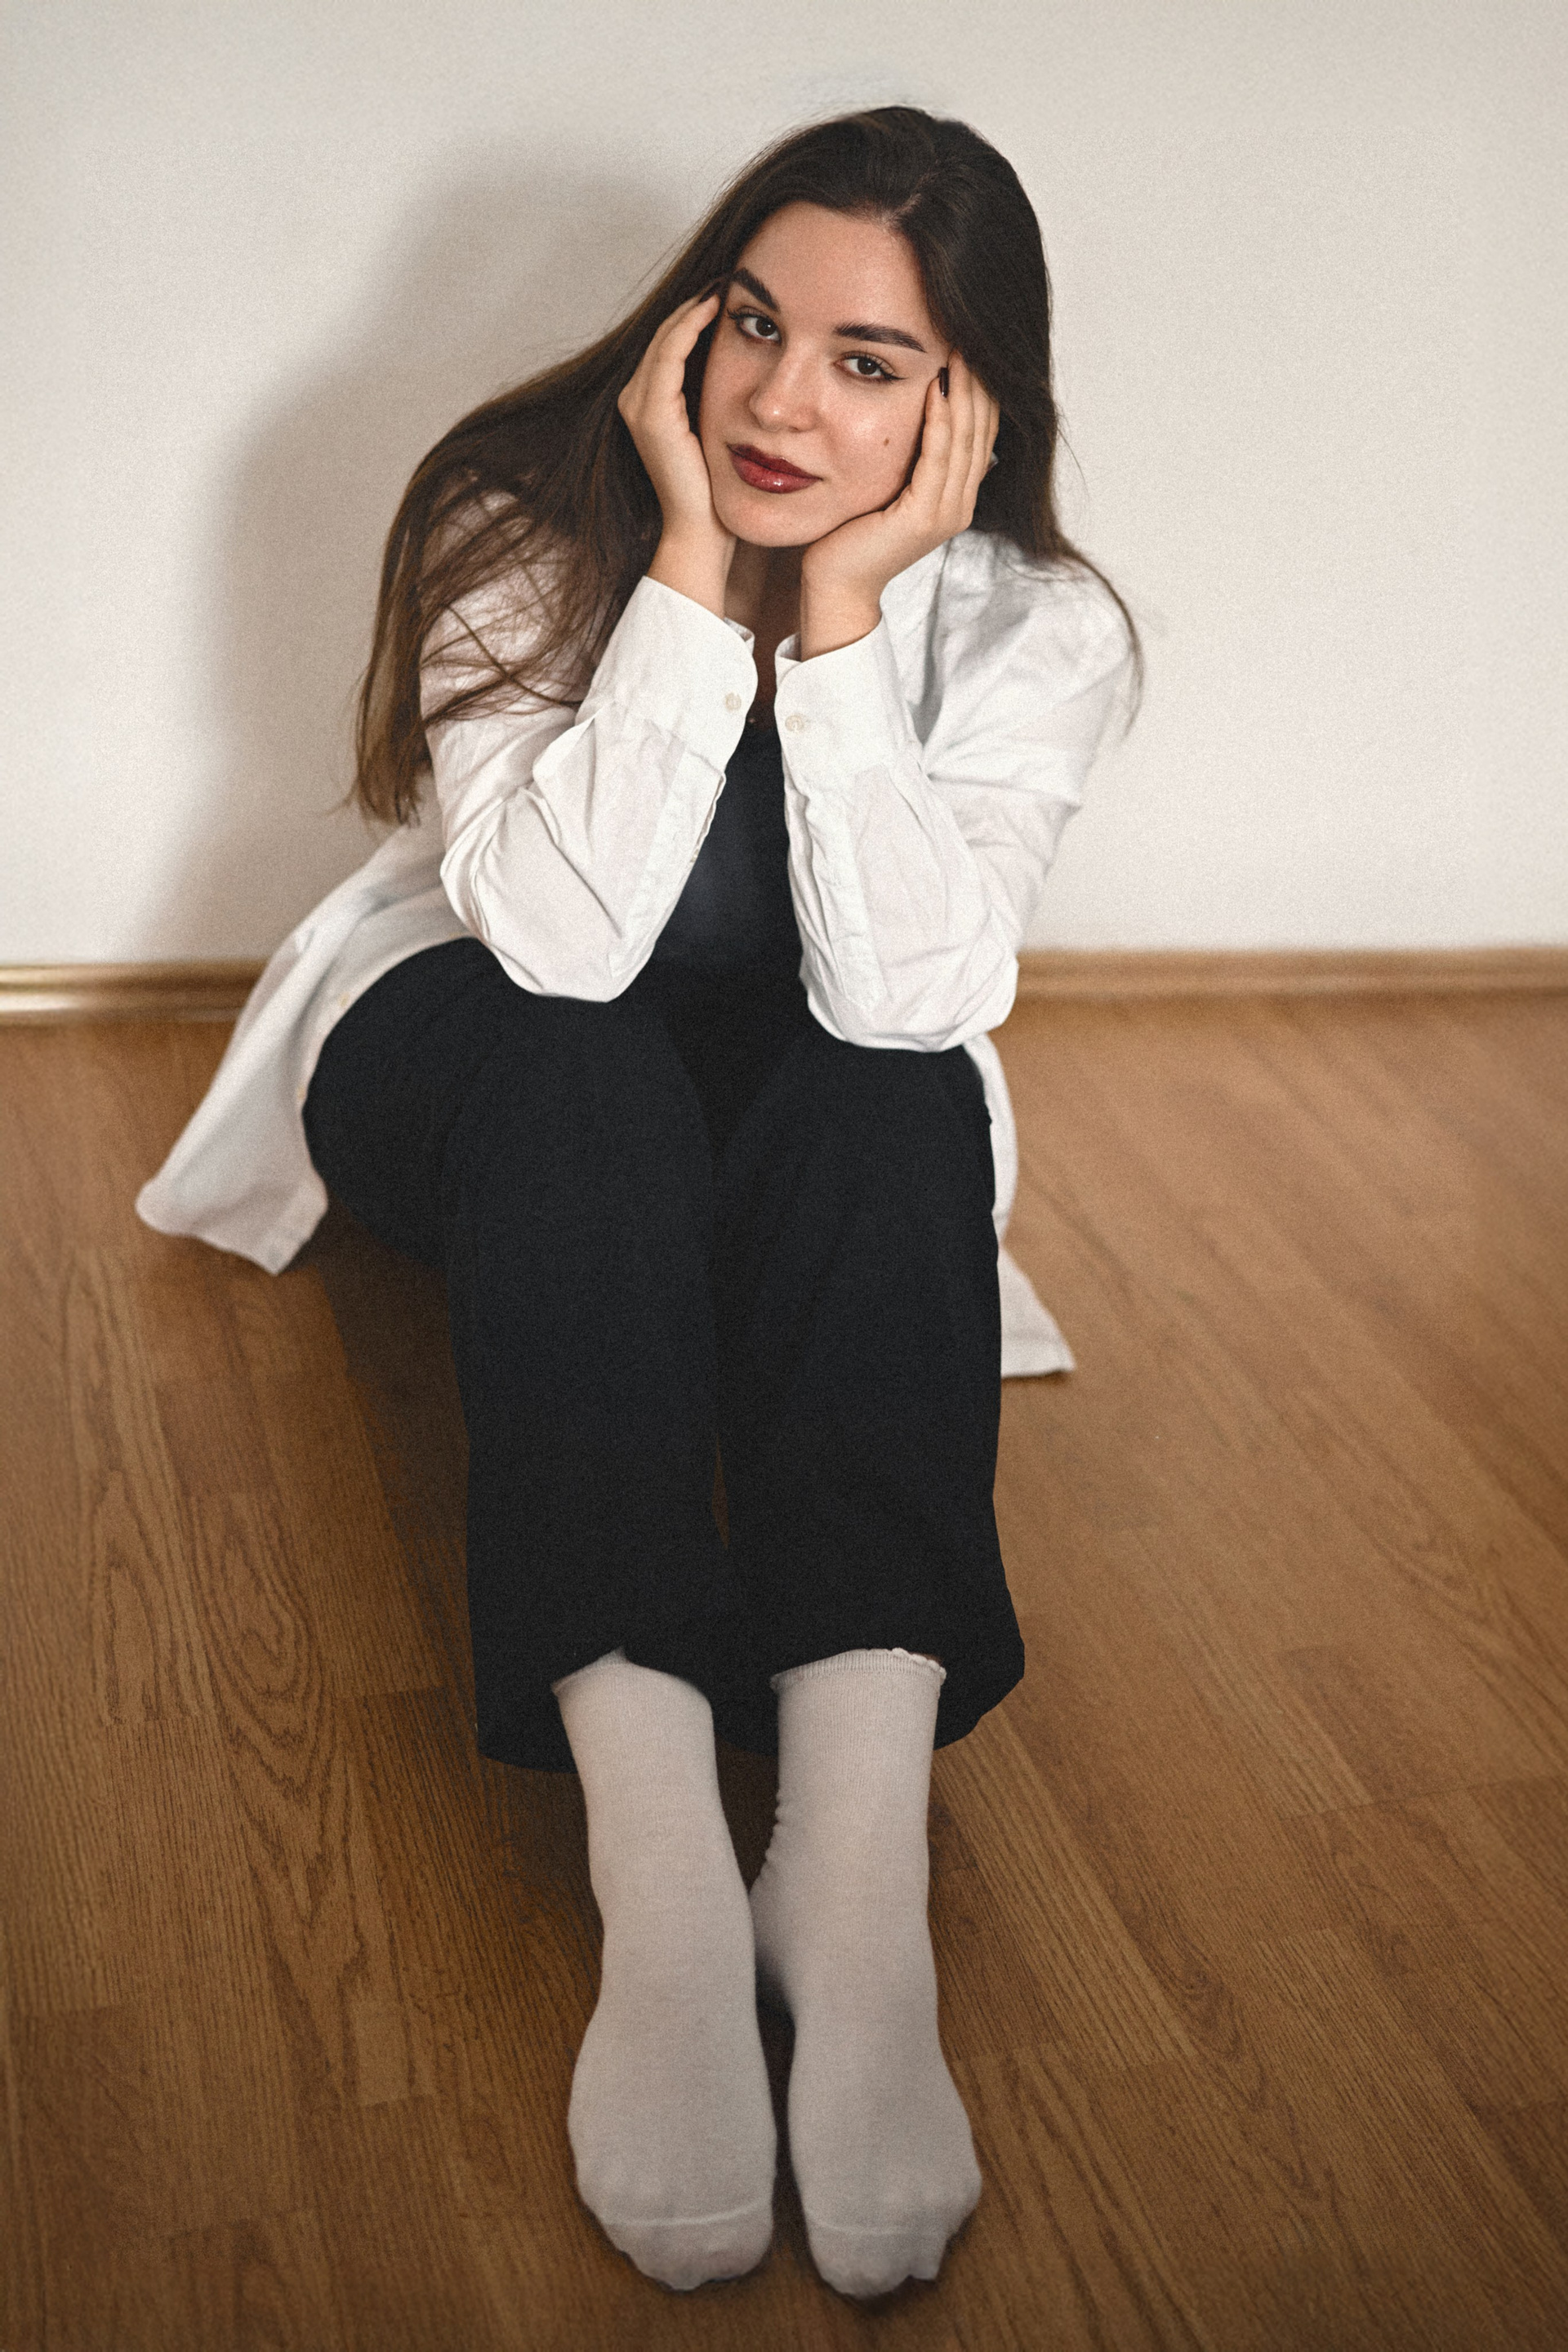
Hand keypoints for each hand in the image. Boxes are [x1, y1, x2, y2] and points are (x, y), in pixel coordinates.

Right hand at [617, 291, 734, 615]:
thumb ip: (724, 396)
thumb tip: (757, 362)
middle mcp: (636, 399)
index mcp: (651, 403)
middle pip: (667, 332)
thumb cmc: (719, 490)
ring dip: (695, 306)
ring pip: (667, 336)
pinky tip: (716, 307)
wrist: (704, 532)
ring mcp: (639, 405)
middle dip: (698, 301)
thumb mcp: (723, 429)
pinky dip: (691, 326)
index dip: (699, 312)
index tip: (732, 287)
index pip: (673, 341)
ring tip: (726, 281)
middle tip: (730, 271)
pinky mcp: (652, 413)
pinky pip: (670, 354)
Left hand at [798, 350, 998, 656]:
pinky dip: (940, 421)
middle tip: (972, 335)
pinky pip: (938, 459)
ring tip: (959, 350)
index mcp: (954, 496)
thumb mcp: (886, 485)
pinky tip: (936, 388)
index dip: (979, 388)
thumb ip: (909, 458)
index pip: (979, 431)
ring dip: (964, 392)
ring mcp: (946, 513)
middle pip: (980, 430)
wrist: (834, 581)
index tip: (970, 345)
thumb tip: (917, 414)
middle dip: (977, 381)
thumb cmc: (850, 532)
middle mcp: (959, 505)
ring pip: (964, 440)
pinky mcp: (924, 518)